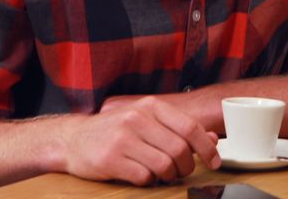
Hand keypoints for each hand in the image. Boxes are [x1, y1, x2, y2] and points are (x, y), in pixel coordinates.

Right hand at [59, 96, 220, 185]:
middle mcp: (137, 119)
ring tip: (164, 175)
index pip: (191, 127)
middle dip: (187, 166)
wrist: (73, 139)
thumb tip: (213, 138)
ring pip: (164, 165)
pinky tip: (144, 176)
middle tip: (181, 172)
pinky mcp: (110, 159)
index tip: (214, 162)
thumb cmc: (117, 131)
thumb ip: (180, 128)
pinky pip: (144, 177)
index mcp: (151, 107)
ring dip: (170, 176)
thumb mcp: (148, 121)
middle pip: (179, 149)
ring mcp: (122, 139)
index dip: (207, 148)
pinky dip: (150, 181)